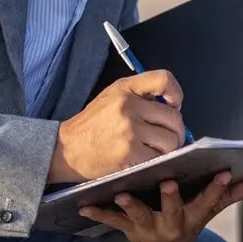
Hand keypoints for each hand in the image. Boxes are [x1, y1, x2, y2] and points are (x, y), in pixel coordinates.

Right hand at [48, 70, 186, 182]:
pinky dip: (156, 162)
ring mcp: (129, 131)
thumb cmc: (92, 124)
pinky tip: (145, 160)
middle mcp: (128, 106)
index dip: (176, 93)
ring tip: (156, 150)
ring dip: (168, 149)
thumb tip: (172, 107)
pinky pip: (158, 158)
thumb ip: (140, 95)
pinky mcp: (129, 154)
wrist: (66, 149)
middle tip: (167, 138)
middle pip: (174, 118)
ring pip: (170, 141)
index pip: (164, 79)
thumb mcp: (112, 96)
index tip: (174, 105)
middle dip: (176, 131)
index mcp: (125, 88)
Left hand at [80, 171, 242, 241]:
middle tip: (169, 183)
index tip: (226, 171)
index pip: (208, 201)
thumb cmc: (182, 225)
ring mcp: (148, 227)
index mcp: (191, 216)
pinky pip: (112, 221)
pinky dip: (98, 213)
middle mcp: (171, 223)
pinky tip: (85, 206)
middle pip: (173, 209)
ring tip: (121, 195)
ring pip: (140, 215)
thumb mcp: (204, 213)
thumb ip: (226, 196)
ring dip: (131, 205)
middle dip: (172, 197)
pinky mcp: (128, 228)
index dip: (217, 187)